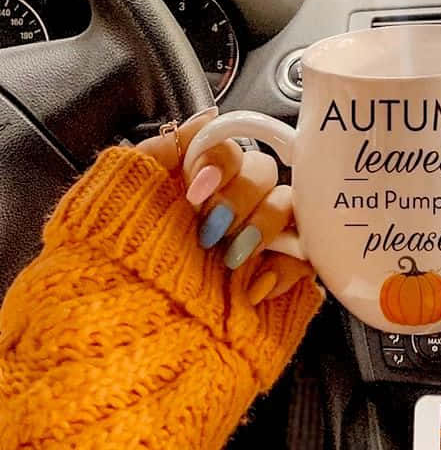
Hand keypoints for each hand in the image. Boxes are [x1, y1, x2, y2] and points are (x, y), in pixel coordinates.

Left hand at [136, 108, 310, 303]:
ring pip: (290, 207)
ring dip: (262, 229)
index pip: (232, 147)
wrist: (132, 332)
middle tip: (209, 232)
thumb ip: (162, 150)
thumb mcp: (125, 197)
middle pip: (265, 173)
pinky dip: (286, 268)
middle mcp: (233, 206)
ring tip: (231, 260)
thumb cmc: (125, 266)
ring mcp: (260, 240)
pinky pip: (306, 257)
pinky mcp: (280, 273)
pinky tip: (255, 286)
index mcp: (200, 184)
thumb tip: (210, 117)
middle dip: (238, 200)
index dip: (221, 163)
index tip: (195, 192)